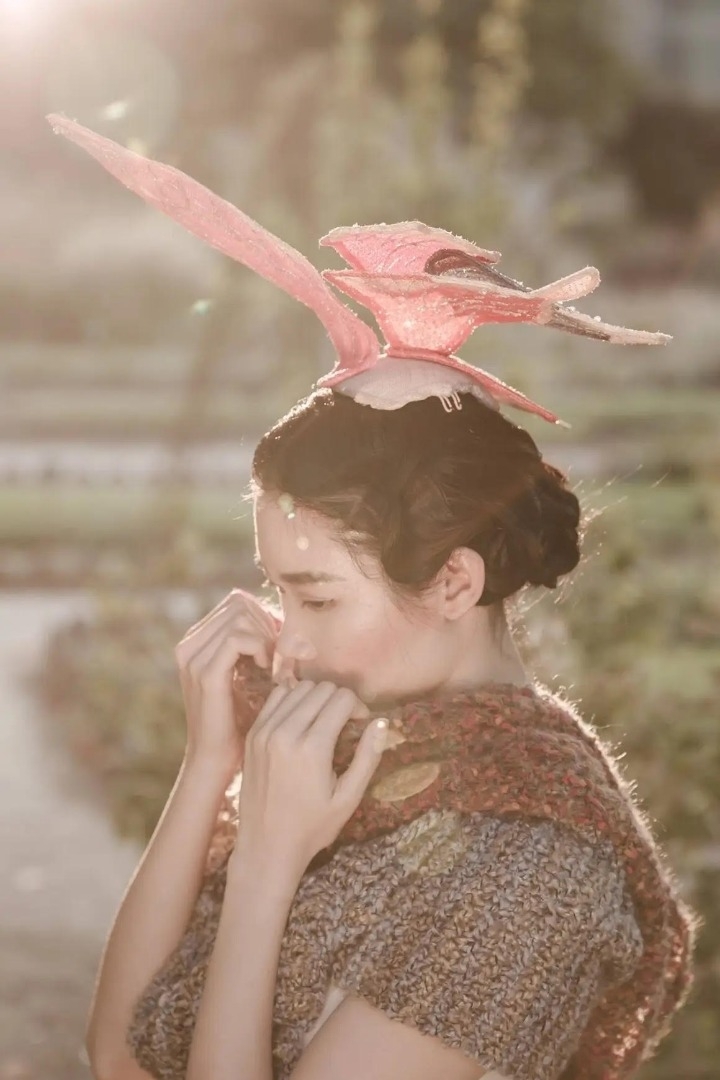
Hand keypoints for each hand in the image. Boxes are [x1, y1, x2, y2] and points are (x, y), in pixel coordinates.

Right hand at [175, 589, 279, 773]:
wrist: (218, 760)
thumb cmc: (240, 719)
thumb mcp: (248, 673)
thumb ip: (258, 644)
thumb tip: (285, 618)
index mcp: (196, 642)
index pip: (236, 602)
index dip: (264, 616)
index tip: (278, 644)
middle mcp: (189, 645)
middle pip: (239, 604)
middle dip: (268, 624)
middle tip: (280, 654)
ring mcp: (192, 658)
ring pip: (240, 616)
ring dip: (267, 636)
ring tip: (274, 663)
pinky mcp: (205, 673)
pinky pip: (238, 638)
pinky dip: (260, 647)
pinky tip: (267, 668)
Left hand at [234, 681, 388, 871]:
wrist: (266, 846)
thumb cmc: (312, 827)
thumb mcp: (348, 798)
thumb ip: (367, 757)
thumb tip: (382, 722)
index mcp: (312, 748)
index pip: (341, 699)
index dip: (358, 707)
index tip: (361, 723)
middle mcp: (285, 733)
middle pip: (321, 688)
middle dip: (339, 699)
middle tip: (345, 722)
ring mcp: (264, 731)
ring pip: (297, 688)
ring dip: (316, 697)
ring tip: (324, 720)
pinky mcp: (252, 735)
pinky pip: (276, 698)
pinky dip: (292, 700)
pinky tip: (301, 720)